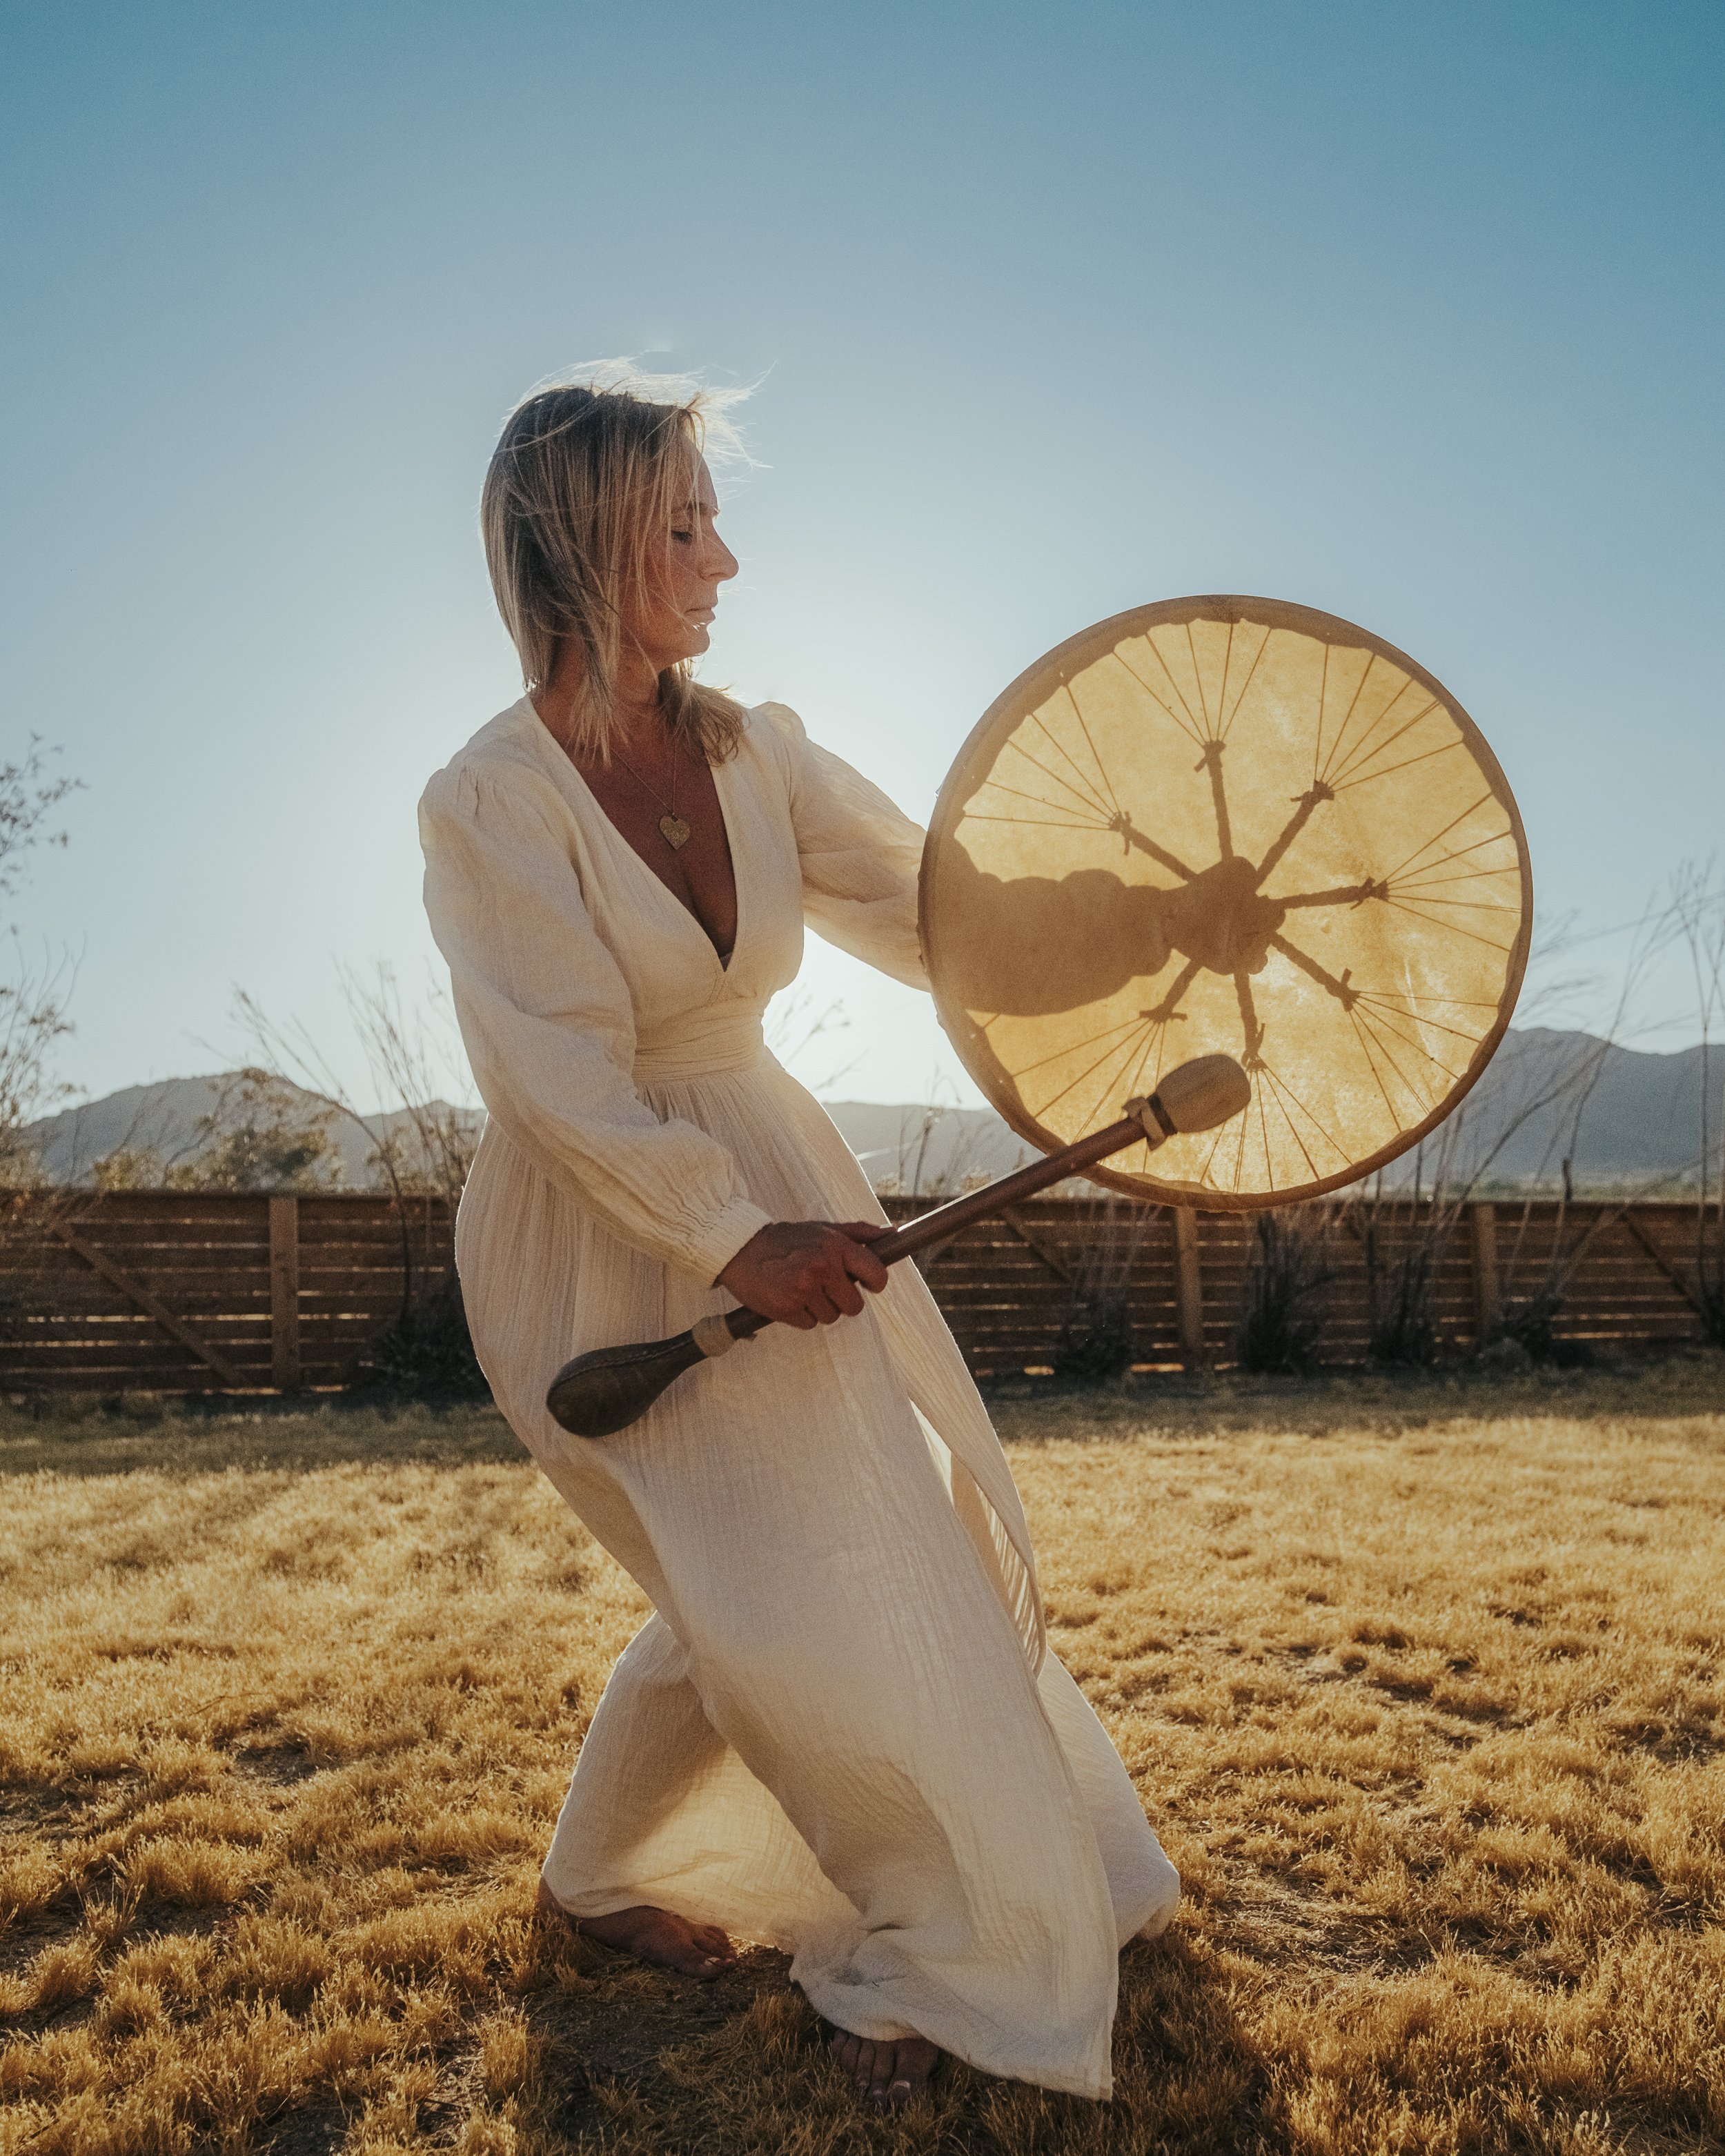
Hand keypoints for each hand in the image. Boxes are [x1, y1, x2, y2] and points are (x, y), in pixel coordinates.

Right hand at [716, 1220, 889, 1329]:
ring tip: (801, 1288)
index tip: (866, 1284)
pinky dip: (801, 1316)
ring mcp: (803, 1289)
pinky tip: (788, 1297)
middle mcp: (822, 1267)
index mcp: (835, 1246)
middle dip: (842, 1300)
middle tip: (824, 1285)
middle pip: (855, 1306)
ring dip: (820, 1308)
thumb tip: (892, 1234)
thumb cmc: (786, 1239)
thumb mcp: (823, 1229)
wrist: (740, 1248)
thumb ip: (859, 1233)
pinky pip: (809, 1324)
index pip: (877, 1275)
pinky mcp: (786, 1308)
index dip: (874, 1283)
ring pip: (832, 1317)